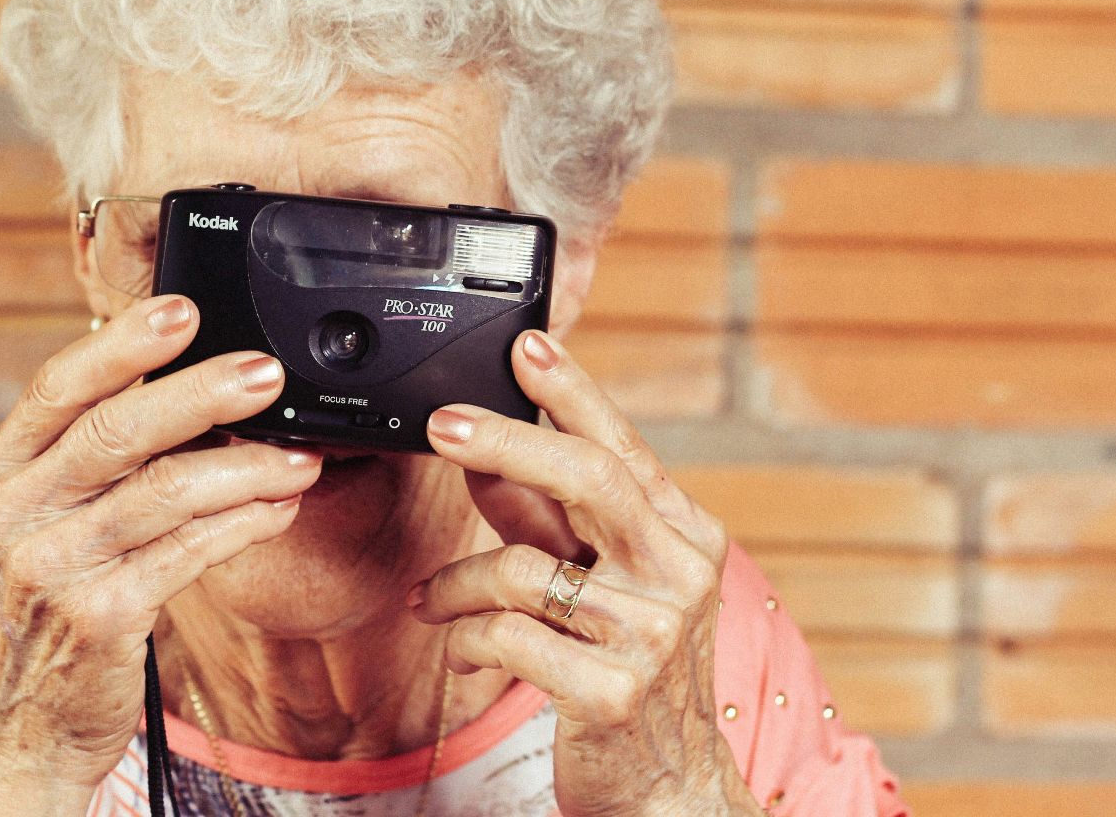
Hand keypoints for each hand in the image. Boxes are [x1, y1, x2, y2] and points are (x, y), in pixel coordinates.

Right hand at [0, 295, 321, 816]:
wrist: (22, 732)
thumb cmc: (45, 615)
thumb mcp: (39, 528)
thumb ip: (87, 463)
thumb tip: (186, 389)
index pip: (56, 389)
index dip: (121, 344)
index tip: (182, 308)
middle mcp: (10, 516)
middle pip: (116, 430)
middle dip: (201, 392)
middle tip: (267, 372)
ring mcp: (50, 568)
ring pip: (166, 492)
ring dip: (247, 467)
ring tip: (301, 453)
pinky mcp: (100, 616)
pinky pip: (190, 552)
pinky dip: (245, 523)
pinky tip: (279, 507)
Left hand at [409, 329, 762, 816]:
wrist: (670, 794)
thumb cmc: (629, 678)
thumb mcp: (601, 586)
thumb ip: (548, 521)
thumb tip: (485, 455)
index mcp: (684, 536)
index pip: (622, 446)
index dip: (572, 391)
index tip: (525, 344)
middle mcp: (680, 575)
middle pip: (588, 478)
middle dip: (505, 441)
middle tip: (440, 425)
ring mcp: (651, 634)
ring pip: (522, 567)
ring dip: (455, 584)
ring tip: (431, 602)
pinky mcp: (612, 691)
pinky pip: (506, 636)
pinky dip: (465, 640)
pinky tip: (461, 651)